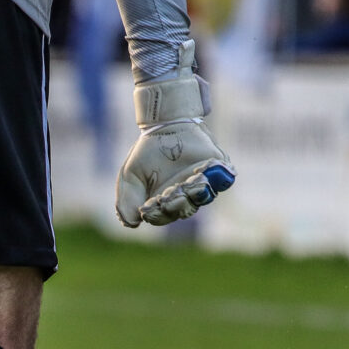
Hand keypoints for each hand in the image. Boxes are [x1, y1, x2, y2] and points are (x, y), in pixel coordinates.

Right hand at [114, 41, 235, 226]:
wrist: (165, 125)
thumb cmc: (147, 153)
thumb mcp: (130, 176)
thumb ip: (127, 200)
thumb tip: (131, 224)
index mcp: (164, 204)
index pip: (161, 217)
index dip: (156, 213)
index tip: (148, 205)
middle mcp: (186, 198)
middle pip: (184, 210)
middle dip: (176, 204)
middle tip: (170, 194)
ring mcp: (203, 185)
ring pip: (202, 197)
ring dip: (195, 193)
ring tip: (190, 184)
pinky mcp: (218, 169)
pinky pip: (221, 180)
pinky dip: (216, 178)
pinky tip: (205, 174)